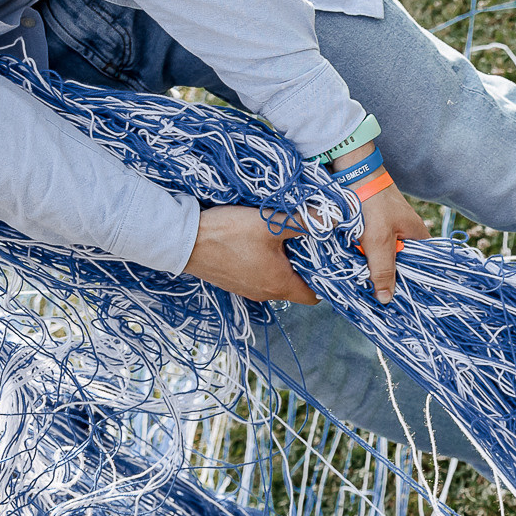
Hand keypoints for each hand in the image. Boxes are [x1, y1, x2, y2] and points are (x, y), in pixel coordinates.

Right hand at [185, 204, 319, 303]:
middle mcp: (264, 293)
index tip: (325, 259)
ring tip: (282, 239)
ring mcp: (246, 289)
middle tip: (306, 242)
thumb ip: (303, 222)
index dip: (322, 280)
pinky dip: (263, 264)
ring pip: (274, 280)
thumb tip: (331, 218)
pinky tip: (258, 243)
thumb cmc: (229, 234)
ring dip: (281, 264)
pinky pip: (256, 276)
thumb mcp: (270, 224)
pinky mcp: (232, 281)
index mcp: (279, 285)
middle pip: (294, 286)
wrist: (184, 240)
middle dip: (303, 267)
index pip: (313, 296)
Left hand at [332, 142, 431, 303]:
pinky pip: (372, 250)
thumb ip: (383, 269)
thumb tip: (387, 299)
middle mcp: (408, 236)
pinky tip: (355, 266)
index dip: (412, 286)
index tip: (401, 303)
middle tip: (376, 296)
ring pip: (384, 259)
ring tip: (364, 284)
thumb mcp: (379, 240)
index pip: (423, 269)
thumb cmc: (372, 203)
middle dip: (388, 279)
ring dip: (373, 268)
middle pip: (401, 266)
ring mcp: (391, 231)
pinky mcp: (374, 228)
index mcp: (419, 238)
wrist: (352, 173)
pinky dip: (364, 257)